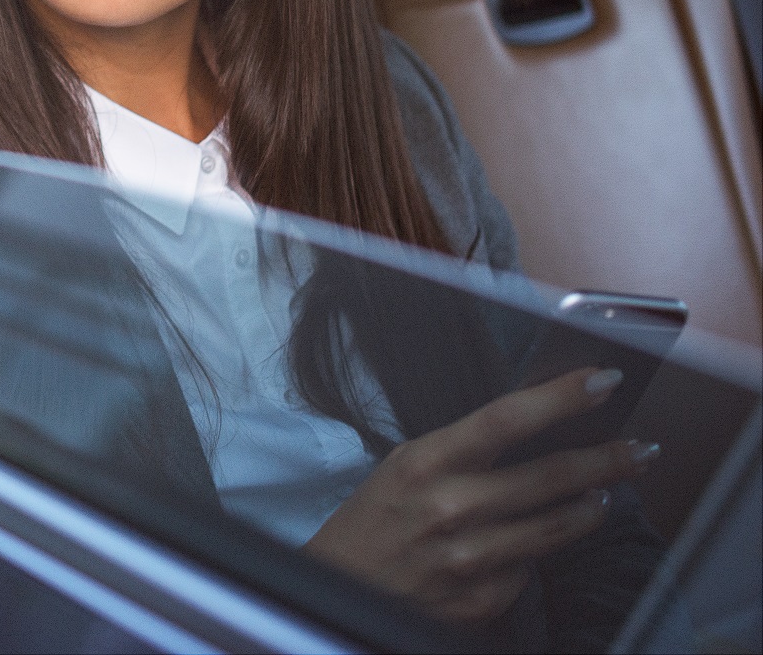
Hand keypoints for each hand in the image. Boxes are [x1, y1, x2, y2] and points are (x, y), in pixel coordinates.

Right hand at [303, 367, 657, 626]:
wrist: (339, 591)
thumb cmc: (370, 525)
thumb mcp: (403, 469)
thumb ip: (462, 452)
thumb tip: (530, 432)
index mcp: (425, 462)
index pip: (507, 418)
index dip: (561, 397)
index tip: (602, 381)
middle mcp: (451, 508)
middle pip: (552, 475)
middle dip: (608, 459)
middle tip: (641, 449)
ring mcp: (470, 557)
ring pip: (559, 526)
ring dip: (592, 507)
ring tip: (604, 495)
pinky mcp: (483, 599)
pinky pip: (530, 569)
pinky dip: (537, 553)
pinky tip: (527, 545)